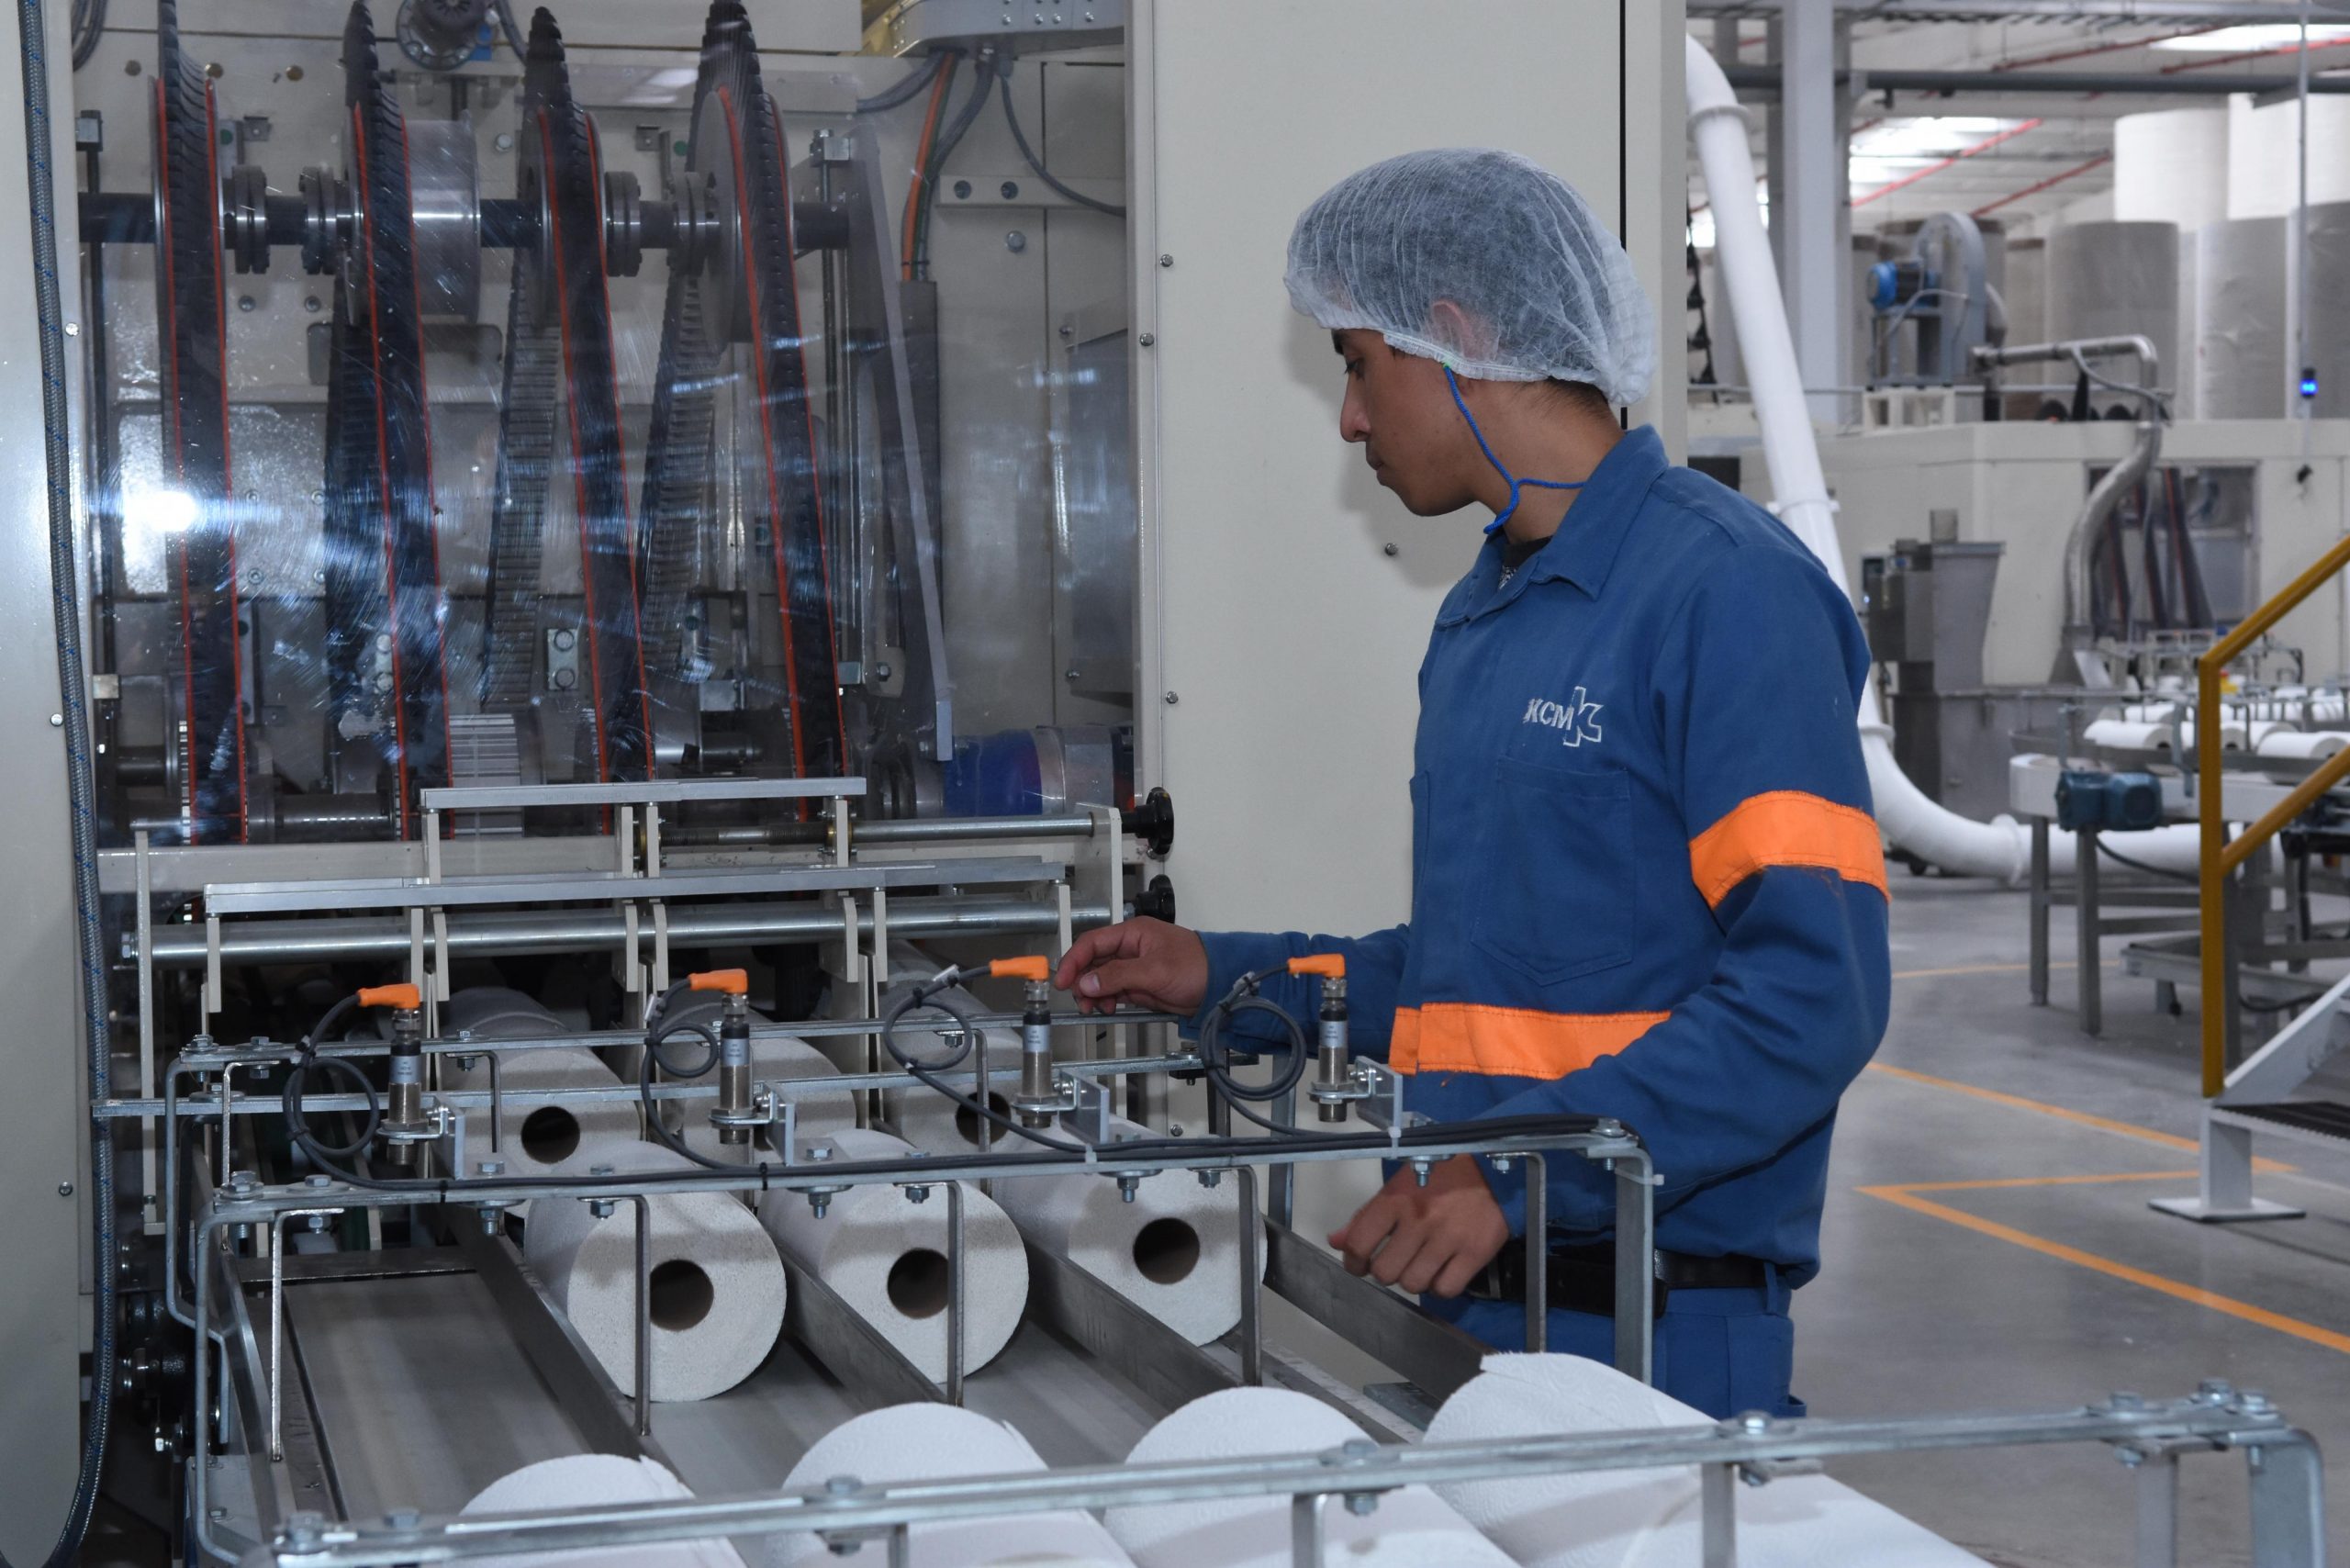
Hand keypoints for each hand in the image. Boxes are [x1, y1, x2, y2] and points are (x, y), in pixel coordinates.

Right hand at [1054, 918, 1208, 1015]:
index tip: (1062, 981)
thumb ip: (1118, 975)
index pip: (1092, 942)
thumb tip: (1086, 982)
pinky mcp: (1140, 986)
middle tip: (1080, 1000)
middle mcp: (1129, 949)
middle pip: (1093, 962)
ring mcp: (1134, 968)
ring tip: (1094, 1007)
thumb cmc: (1195, 966)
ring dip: (1093, 993)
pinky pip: (1113, 991)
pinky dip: (1106, 1000)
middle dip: (1082, 980)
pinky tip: (1108, 1008)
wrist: (1220, 986)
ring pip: (1101, 979)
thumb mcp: (1154, 970)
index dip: (1074, 960)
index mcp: (1132, 933)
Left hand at [1328, 1156, 1509, 1297]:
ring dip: (1412, 1279)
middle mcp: (1420, 1220)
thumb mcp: (1398, 1186)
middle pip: (1385, 1272)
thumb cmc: (1440, 1175)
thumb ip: (1365, 1216)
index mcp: (1396, 1199)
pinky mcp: (1475, 1252)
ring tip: (1419, 1265)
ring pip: (1413, 1284)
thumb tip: (1336, 1241)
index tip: (1359, 1265)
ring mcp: (1449, 1238)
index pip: (1359, 1244)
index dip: (1354, 1262)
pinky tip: (1441, 1271)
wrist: (1492, 1168)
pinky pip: (1446, 1289)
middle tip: (1395, 1262)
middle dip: (1385, 1272)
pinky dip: (1440, 1287)